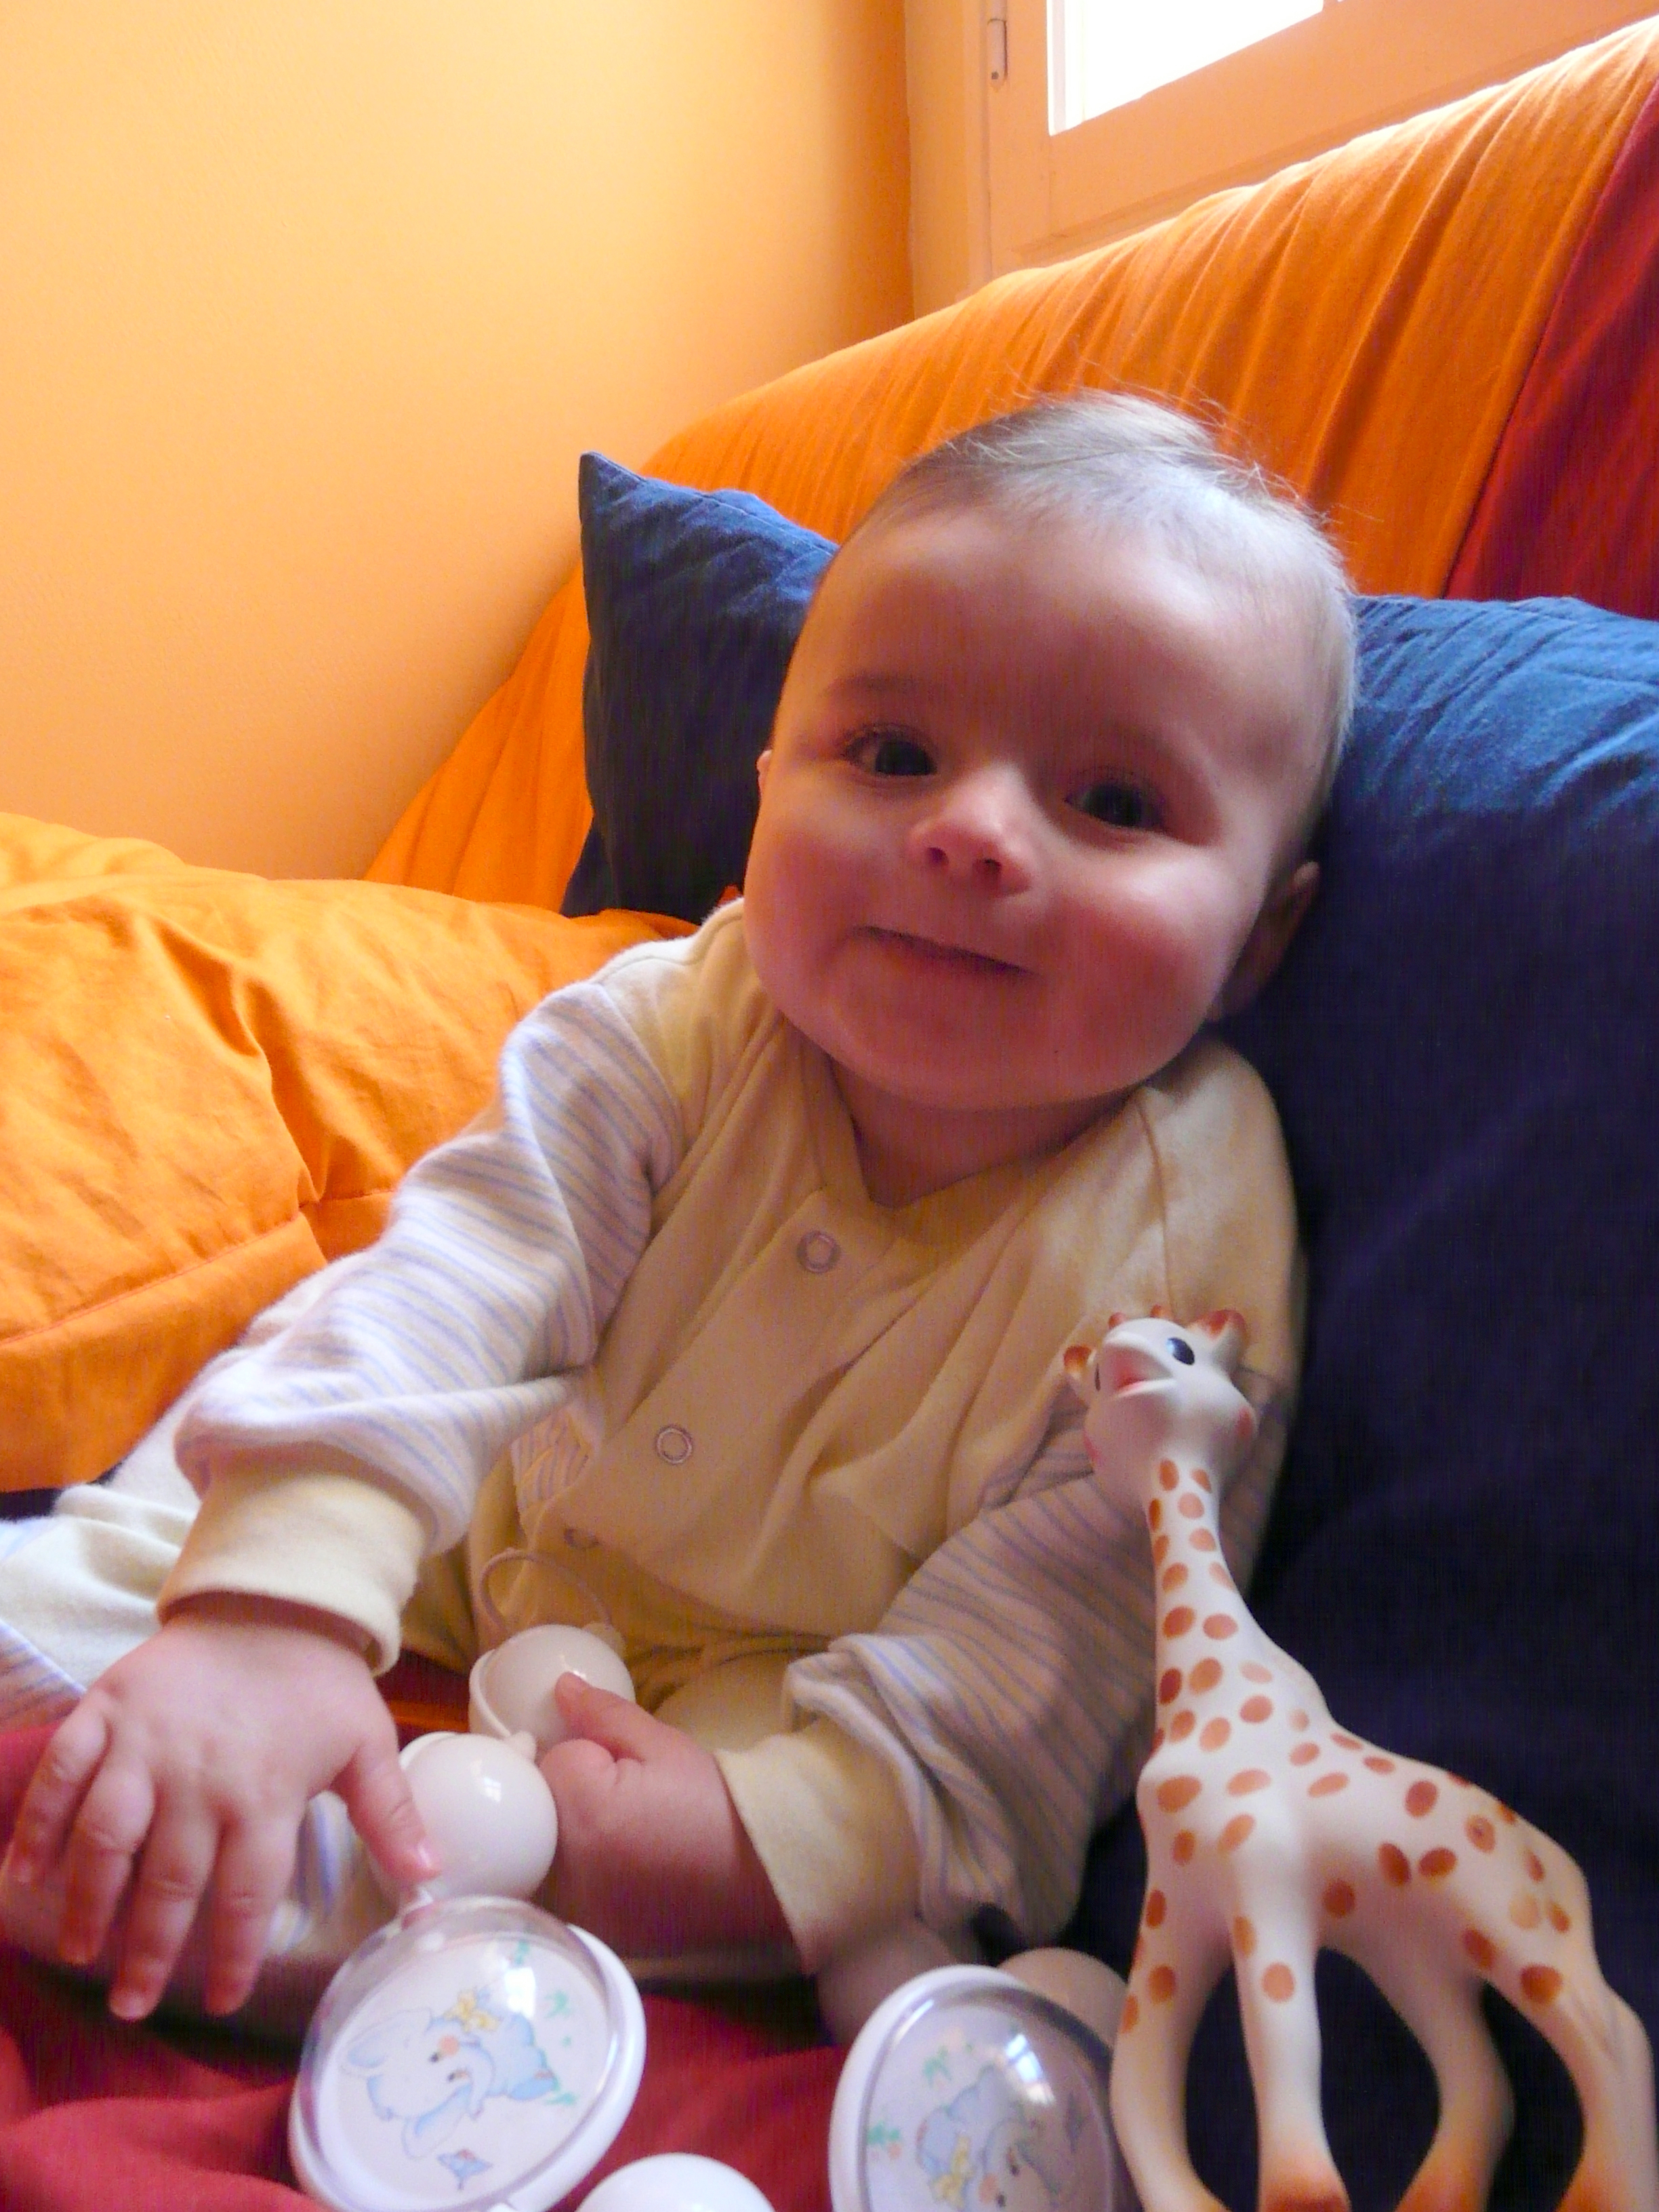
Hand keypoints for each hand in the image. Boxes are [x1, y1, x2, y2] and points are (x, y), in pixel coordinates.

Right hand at [0, 1596, 437, 2019]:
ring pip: (106, 1839)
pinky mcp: (105, 1712)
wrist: (268, 1597)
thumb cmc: (318, 1681)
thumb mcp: (367, 1742)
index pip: (248, 1895)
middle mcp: (200, 1780)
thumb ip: (390, 1816)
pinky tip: (23, 1876)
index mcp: (266, 1793)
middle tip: (132, 2008)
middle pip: (169, 1883)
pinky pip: (62, 1775)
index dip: (235, 1955)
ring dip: (89, 1903)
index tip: (224, 2001)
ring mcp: (144, 1746)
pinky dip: (37, 1825)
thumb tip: (432, 1879)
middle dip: (149, 1954)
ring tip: (83, 1954)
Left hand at [538, 1676, 790, 1958]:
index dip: (578, 1754)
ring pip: (538, 1856)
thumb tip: (560, 1689)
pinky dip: (573, 1876)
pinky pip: (557, 1894)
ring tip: (619, 1832)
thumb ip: (604, 1716)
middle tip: (617, 1796)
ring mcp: (575, 1910)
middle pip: (534, 1814)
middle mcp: (566, 1868)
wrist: (759, 1877)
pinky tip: (615, 1867)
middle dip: (563, 1796)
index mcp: (583, 1811)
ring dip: (561, 1838)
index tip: (614, 1763)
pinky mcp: (587, 1933)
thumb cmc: (714, 1804)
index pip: (546, 1764)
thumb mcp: (664, 1745)